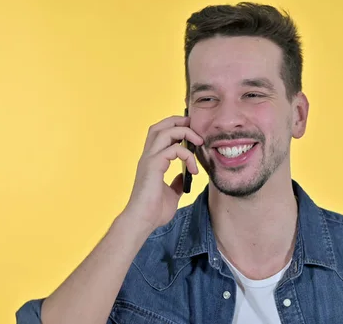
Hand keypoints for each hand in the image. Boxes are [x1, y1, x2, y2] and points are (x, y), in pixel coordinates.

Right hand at [121, 115, 202, 231]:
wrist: (142, 222)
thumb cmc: (154, 211)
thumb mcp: (171, 194)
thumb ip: (177, 182)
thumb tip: (184, 175)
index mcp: (151, 161)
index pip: (160, 134)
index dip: (175, 128)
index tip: (193, 133)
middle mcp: (148, 157)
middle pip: (159, 126)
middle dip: (178, 121)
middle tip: (195, 127)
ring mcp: (149, 160)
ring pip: (165, 131)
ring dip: (185, 133)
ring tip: (199, 142)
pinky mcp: (153, 166)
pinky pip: (173, 149)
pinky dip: (187, 155)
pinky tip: (193, 168)